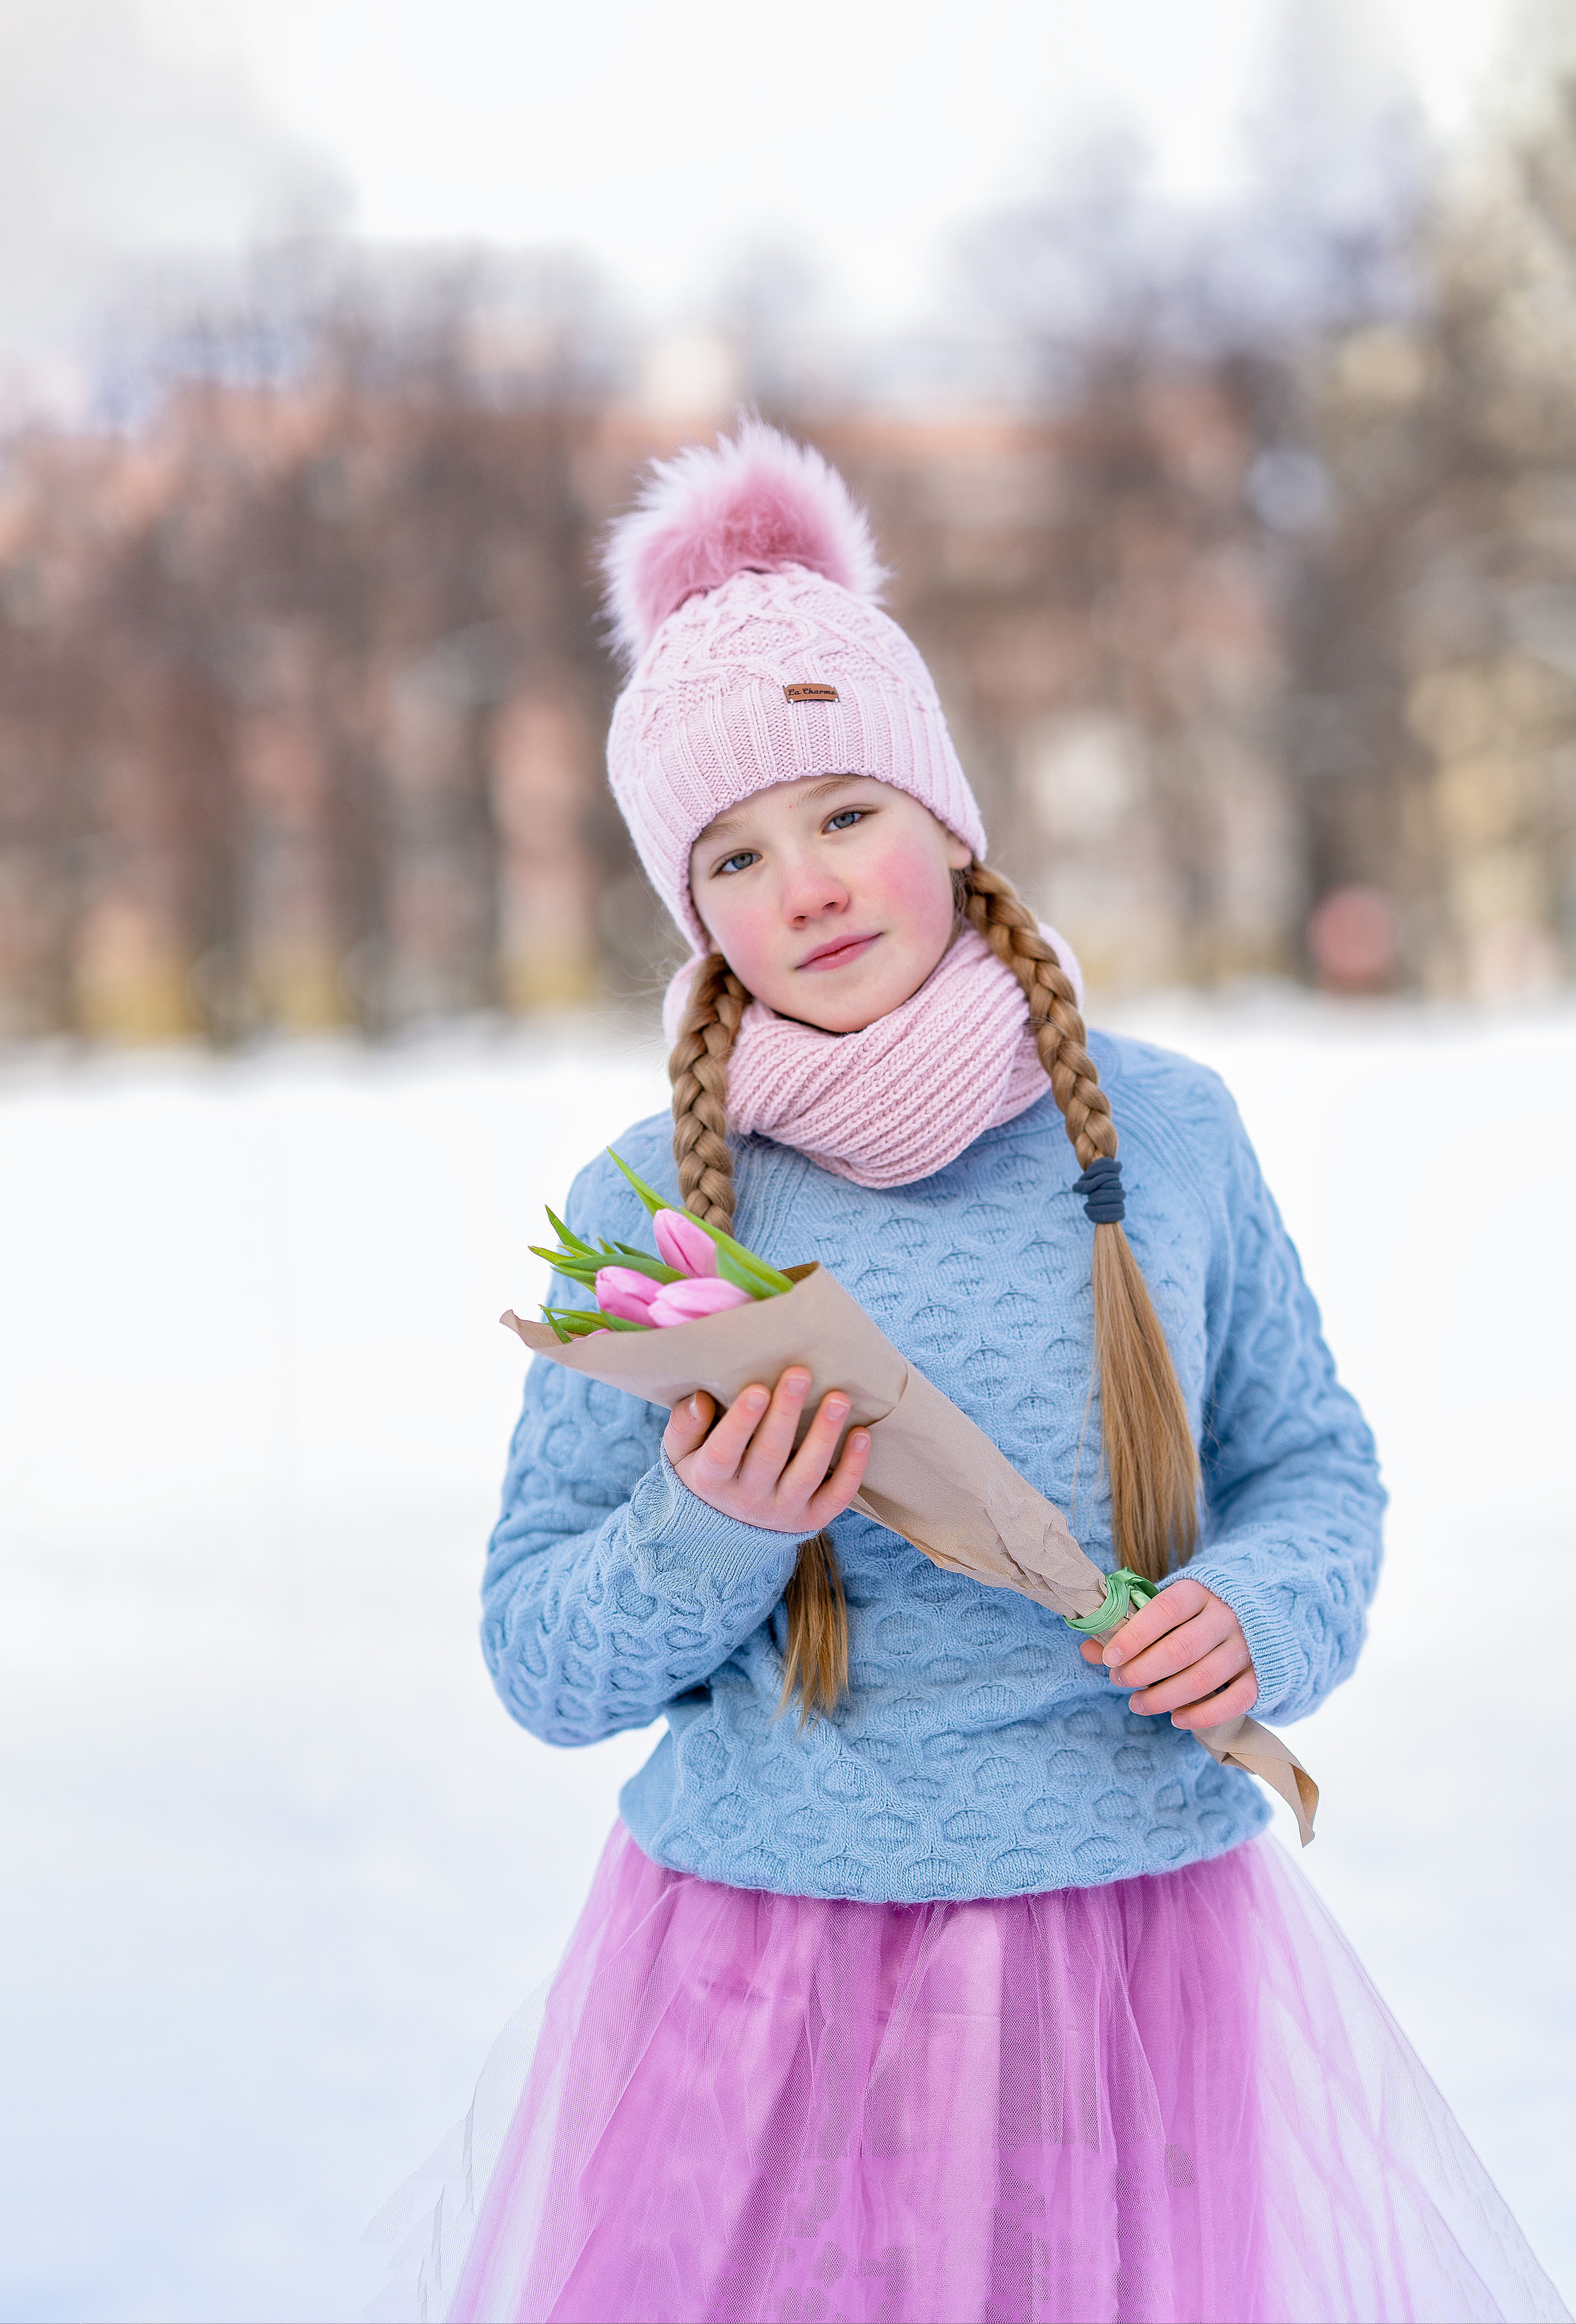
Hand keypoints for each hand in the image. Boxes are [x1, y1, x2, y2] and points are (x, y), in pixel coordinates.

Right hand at [663, 1367, 870, 1535]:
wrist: (725, 1529)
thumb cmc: (704, 1471)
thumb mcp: (681, 1452)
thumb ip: (684, 1425)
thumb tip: (700, 1400)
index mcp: (711, 1480)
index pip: (724, 1452)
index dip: (741, 1423)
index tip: (756, 1389)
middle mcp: (747, 1500)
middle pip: (769, 1456)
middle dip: (785, 1414)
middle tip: (800, 1374)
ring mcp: (782, 1512)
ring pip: (806, 1474)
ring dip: (824, 1435)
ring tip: (838, 1399)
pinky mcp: (812, 1519)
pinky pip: (837, 1496)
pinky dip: (852, 1468)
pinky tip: (862, 1434)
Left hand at [1078, 1578, 1256, 1729]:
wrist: (1258, 1612)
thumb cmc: (1196, 1612)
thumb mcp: (1165, 1607)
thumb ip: (1129, 1625)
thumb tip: (1087, 1648)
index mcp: (1198, 1591)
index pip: (1164, 1610)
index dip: (1134, 1635)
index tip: (1109, 1658)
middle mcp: (1226, 1617)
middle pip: (1181, 1649)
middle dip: (1143, 1671)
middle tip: (1118, 1681)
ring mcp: (1246, 1647)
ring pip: (1203, 1679)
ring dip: (1164, 1697)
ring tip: (1137, 1703)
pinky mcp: (1260, 1676)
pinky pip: (1233, 1702)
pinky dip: (1202, 1715)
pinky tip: (1176, 1718)